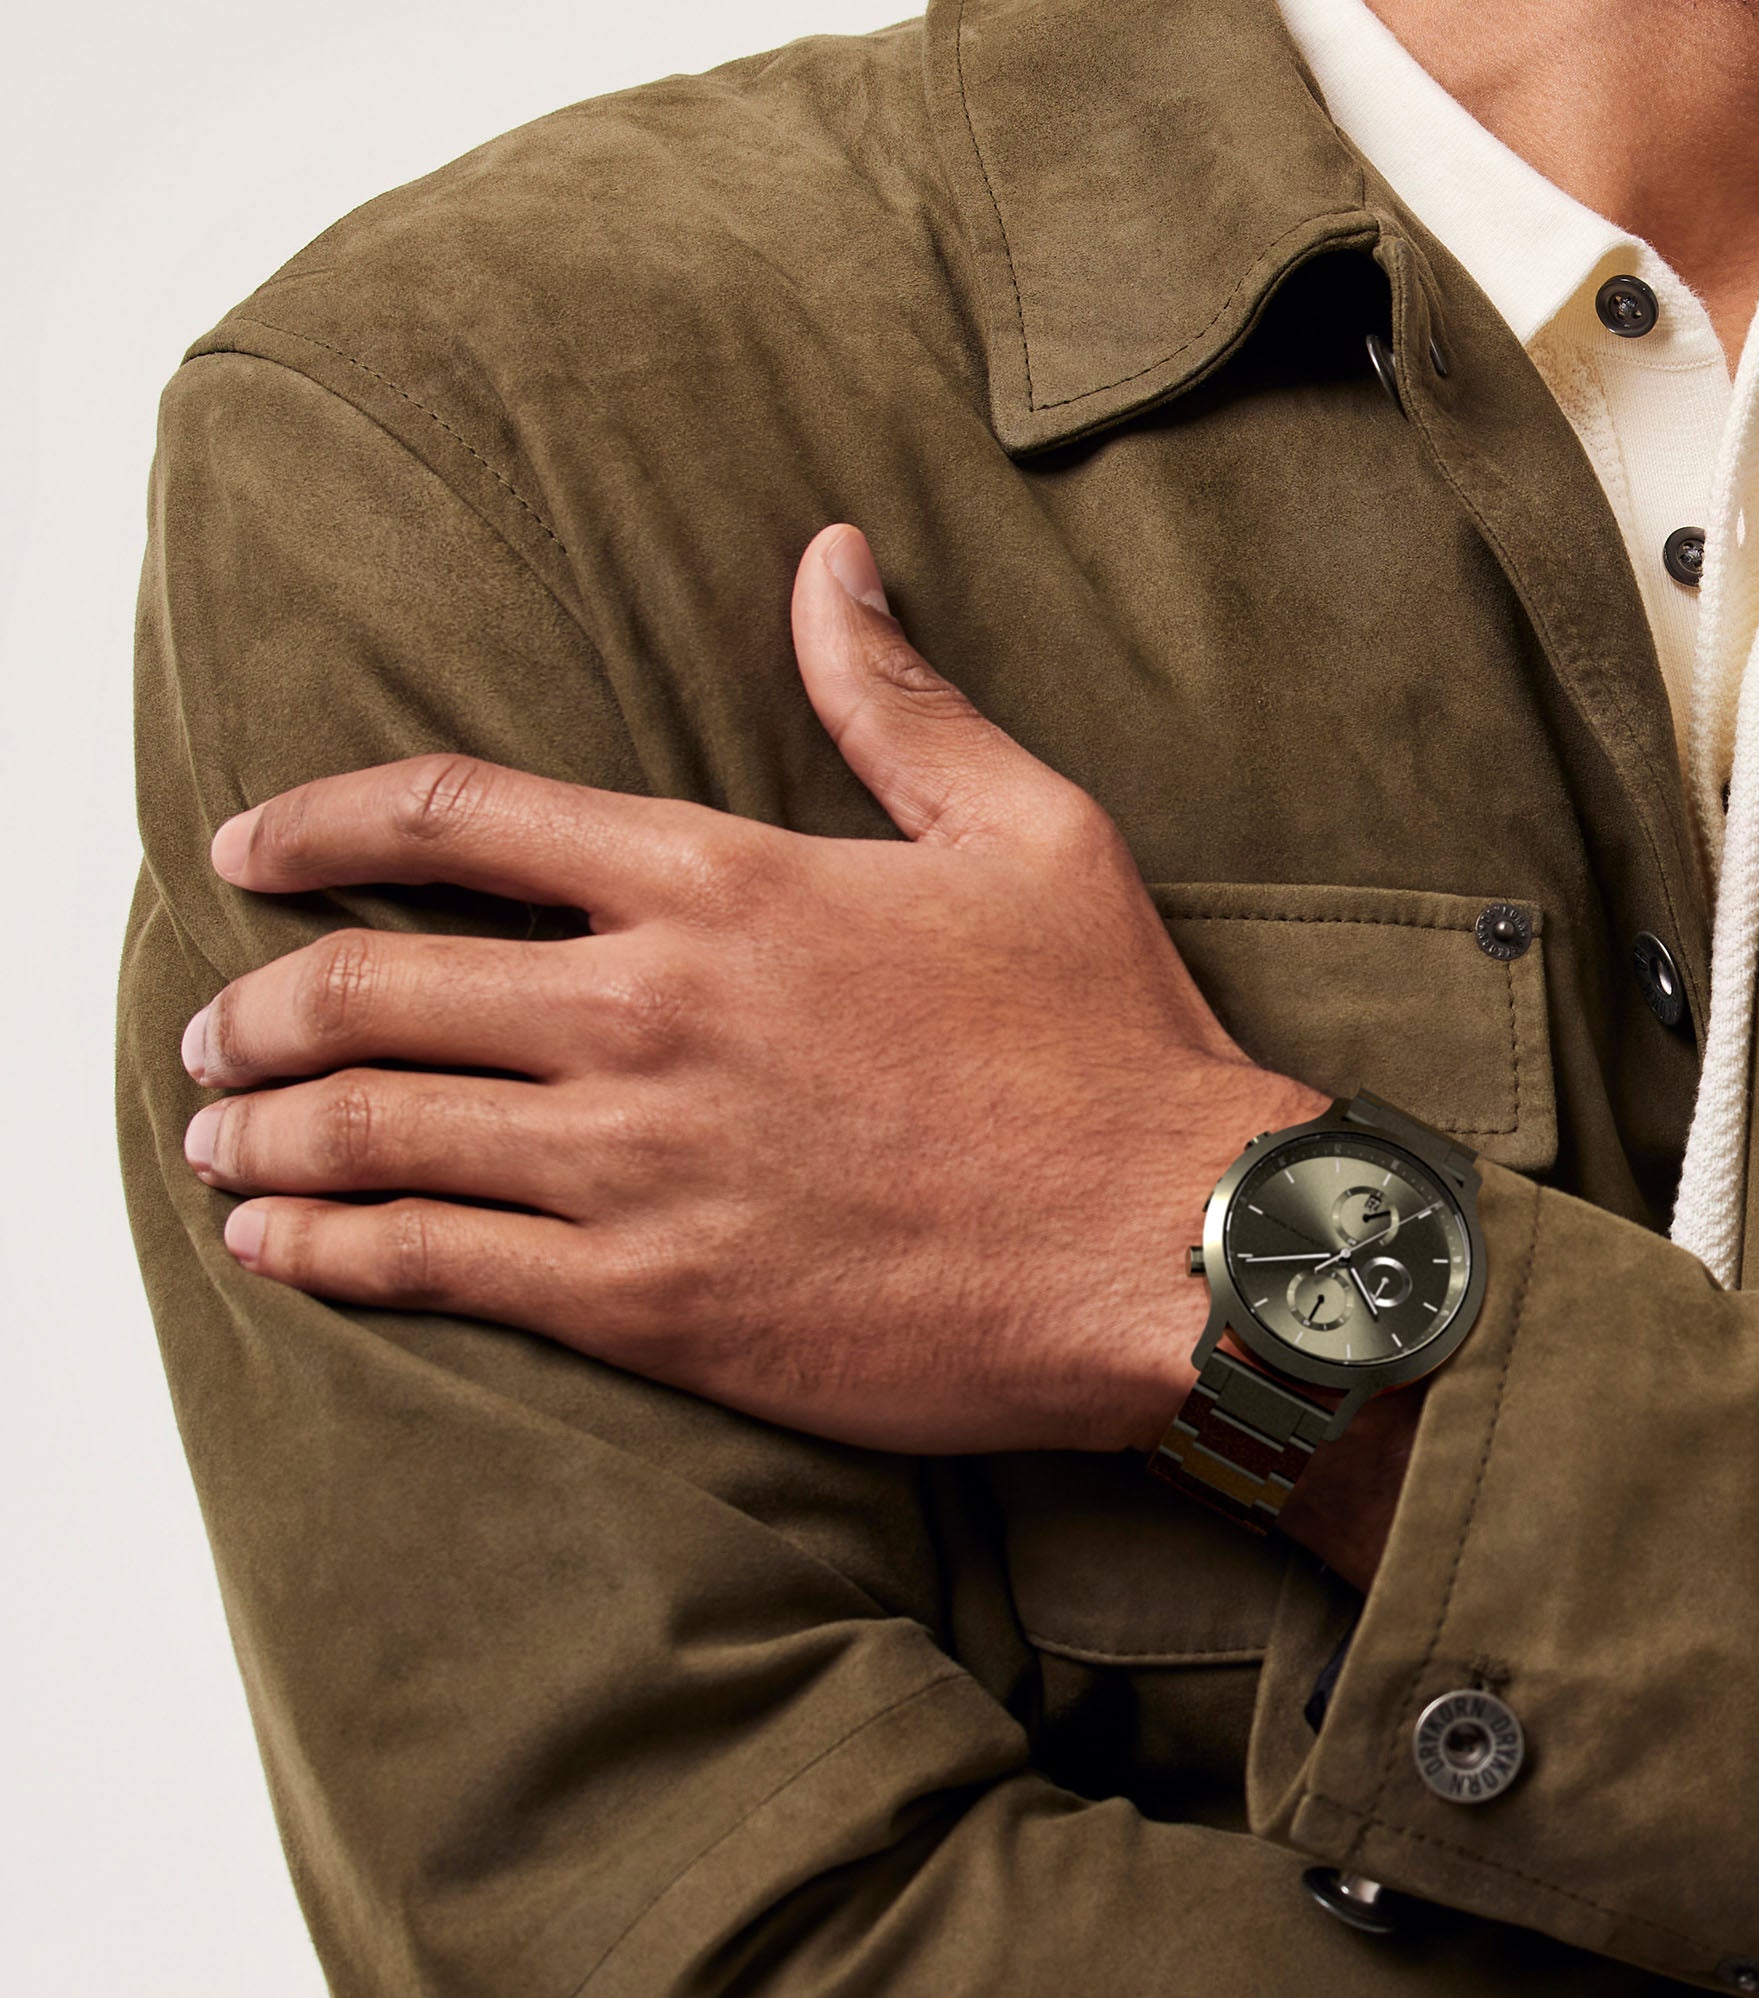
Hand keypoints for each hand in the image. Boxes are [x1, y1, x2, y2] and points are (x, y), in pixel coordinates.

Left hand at [179, 525, 1325, 1457]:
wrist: (1167, 1248)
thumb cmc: (1107, 1039)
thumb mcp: (1024, 826)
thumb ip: (895, 696)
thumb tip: (832, 557)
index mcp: (723, 880)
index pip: (455, 816)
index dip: (320, 820)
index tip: (246, 843)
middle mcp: (648, 1012)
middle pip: (370, 985)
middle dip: (261, 1005)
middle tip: (216, 1035)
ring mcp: (637, 1165)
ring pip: (376, 1133)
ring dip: (265, 1137)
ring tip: (220, 1142)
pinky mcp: (653, 1303)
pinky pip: (435, 1271)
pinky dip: (331, 1257)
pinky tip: (279, 1253)